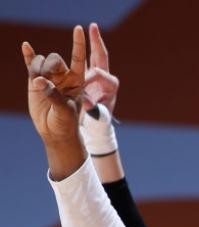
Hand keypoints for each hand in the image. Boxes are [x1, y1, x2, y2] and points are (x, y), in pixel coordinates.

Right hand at [23, 26, 85, 143]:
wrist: (55, 132)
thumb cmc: (66, 122)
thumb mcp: (64, 111)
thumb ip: (54, 95)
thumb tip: (39, 81)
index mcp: (77, 81)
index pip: (79, 58)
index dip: (78, 43)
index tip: (78, 29)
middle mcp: (63, 76)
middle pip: (55, 59)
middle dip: (51, 66)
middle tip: (49, 80)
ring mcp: (49, 78)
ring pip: (41, 62)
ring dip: (38, 69)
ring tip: (40, 84)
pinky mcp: (35, 81)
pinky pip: (31, 65)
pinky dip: (28, 56)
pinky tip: (25, 46)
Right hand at [82, 23, 118, 112]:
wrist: (98, 120)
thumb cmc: (99, 119)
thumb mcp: (97, 115)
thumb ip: (93, 109)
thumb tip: (88, 104)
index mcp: (111, 86)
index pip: (99, 74)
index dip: (90, 75)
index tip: (81, 80)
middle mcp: (107, 77)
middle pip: (101, 56)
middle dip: (97, 42)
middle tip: (93, 27)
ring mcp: (99, 74)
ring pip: (96, 54)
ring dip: (93, 41)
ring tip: (91, 27)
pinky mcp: (92, 74)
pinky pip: (87, 58)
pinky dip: (84, 48)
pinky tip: (81, 37)